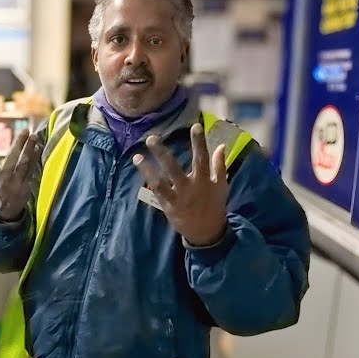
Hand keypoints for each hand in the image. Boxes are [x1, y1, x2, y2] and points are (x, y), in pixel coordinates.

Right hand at [0, 129, 40, 221]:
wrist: (5, 211)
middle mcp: (2, 180)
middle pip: (11, 159)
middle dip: (19, 144)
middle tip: (25, 131)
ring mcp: (15, 183)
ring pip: (24, 164)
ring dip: (30, 149)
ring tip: (34, 136)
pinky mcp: (26, 186)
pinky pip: (31, 169)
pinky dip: (35, 158)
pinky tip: (38, 148)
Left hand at [134, 123, 228, 246]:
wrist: (207, 231)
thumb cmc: (214, 205)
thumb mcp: (221, 186)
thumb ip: (220, 165)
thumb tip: (221, 145)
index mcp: (205, 181)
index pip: (202, 158)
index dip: (199, 142)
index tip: (195, 125)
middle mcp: (190, 188)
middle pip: (173, 167)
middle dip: (162, 153)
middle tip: (151, 138)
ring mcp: (177, 197)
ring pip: (160, 181)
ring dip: (147, 168)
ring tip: (137, 156)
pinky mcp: (168, 205)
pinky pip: (156, 191)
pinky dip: (148, 179)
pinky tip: (141, 167)